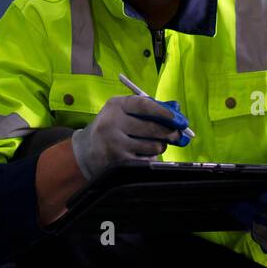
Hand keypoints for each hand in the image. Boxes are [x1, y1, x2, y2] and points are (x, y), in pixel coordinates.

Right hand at [70, 94, 189, 180]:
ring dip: (160, 146)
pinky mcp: (118, 162)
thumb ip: (149, 108)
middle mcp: (112, 124)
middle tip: (178, 135)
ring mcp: (114, 144)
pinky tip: (143, 153)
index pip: (144, 105)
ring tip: (155, 143)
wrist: (87, 150)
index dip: (164, 111)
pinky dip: (151, 157)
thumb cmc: (113, 126)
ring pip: (152, 146)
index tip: (179, 118)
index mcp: (116, 106)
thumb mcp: (124, 111)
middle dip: (170, 132)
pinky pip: (147, 160)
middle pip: (152, 128)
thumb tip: (177, 109)